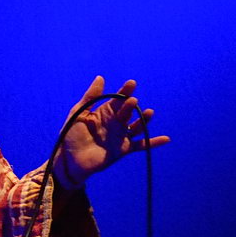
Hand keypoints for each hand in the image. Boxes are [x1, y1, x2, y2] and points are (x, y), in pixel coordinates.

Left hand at [53, 76, 169, 189]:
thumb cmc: (71, 134)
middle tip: (132, 101)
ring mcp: (120, 135)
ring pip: (136, 126)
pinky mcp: (123, 149)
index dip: (124, 91)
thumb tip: (101, 78)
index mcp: (104, 112)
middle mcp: (115, 122)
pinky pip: (140, 145)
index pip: (117, 99)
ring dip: (144, 120)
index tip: (132, 83)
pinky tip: (166, 139)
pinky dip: (153, 142)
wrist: (69, 158)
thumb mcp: (78, 113)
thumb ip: (90, 97)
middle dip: (130, 106)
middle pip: (127, 112)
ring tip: (149, 113)